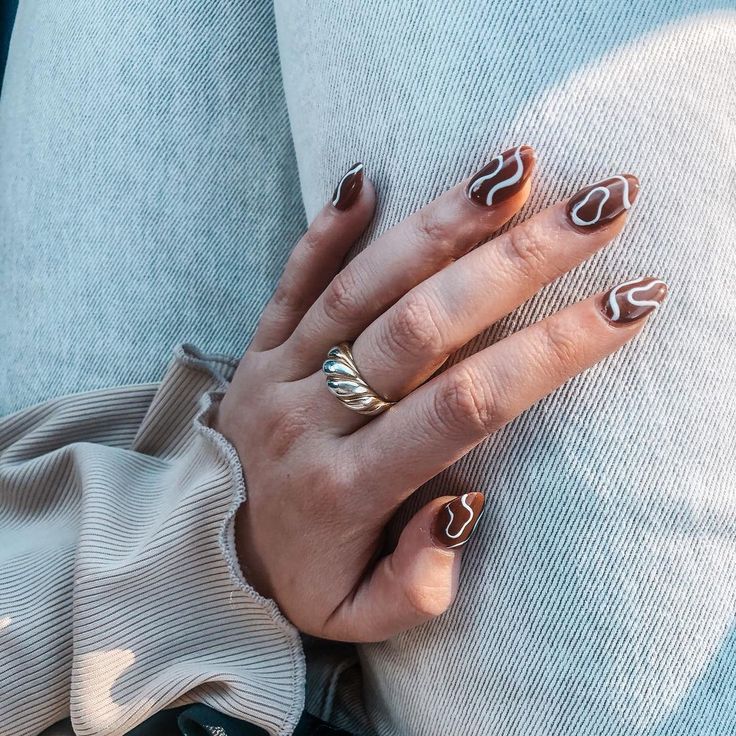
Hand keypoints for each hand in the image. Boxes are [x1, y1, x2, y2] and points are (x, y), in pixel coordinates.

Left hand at [214, 149, 666, 641]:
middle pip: (422, 327)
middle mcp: (312, 418)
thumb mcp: (356, 618)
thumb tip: (465, 501)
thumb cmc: (298, 577)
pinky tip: (364, 180)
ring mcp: (279, 372)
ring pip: (362, 287)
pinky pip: (289, 281)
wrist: (201, 547)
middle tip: (597, 208)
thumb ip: (417, 582)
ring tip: (511, 169)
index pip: (464, 407)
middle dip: (516, 263)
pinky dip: (324, 231)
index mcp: (348, 488)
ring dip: (439, 225)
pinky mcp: (257, 347)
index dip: (549, 353)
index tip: (625, 304)